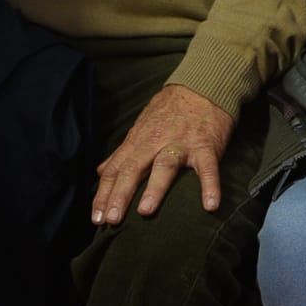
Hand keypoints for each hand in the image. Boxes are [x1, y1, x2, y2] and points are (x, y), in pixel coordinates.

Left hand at [90, 84, 234, 225]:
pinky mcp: (205, 145)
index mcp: (138, 143)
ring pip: (164, 165)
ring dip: (154, 188)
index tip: (95, 218)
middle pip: (133, 169)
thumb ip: (122, 153)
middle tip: (110, 219)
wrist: (200, 86)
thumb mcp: (140, 129)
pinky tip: (210, 206)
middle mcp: (154, 143)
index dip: (104, 193)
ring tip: (144, 211)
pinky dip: (209, 186)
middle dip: (120, 194)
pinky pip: (208, 168)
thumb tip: (100, 171)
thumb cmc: (168, 112)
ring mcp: (180, 143)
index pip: (115, 170)